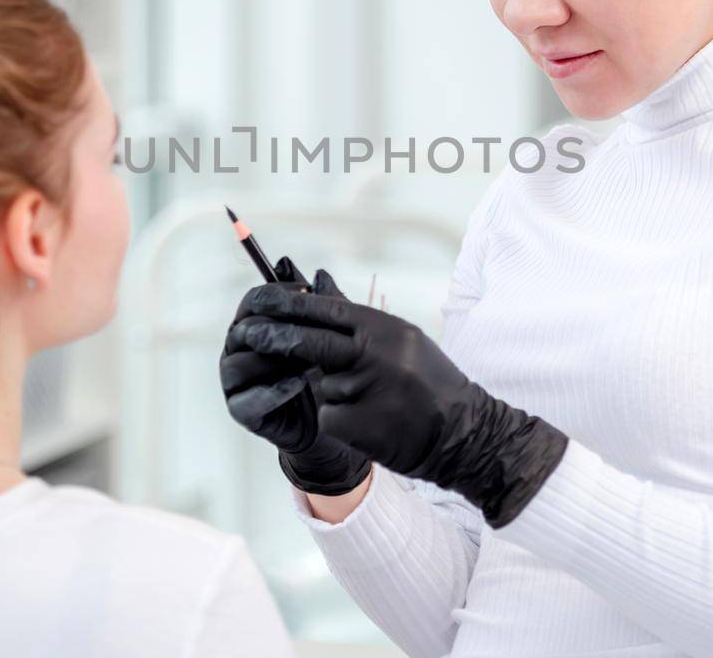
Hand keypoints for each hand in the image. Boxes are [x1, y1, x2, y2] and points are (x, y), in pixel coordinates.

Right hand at [219, 257, 371, 495]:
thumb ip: (325, 306)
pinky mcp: (242, 411)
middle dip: (273, 329)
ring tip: (304, 361)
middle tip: (305, 331)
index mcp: (254, 324)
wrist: (329, 419)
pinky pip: (246, 401)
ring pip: (237, 364)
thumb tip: (322, 275)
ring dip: (270, 361)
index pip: (252, 301)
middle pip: (241, 331)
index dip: (276, 295)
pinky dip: (271, 391)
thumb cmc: (324, 369)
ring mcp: (235, 382)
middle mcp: (237, 350)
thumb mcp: (331, 335)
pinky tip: (298, 384)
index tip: (306, 293)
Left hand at [231, 284, 567, 527]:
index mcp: (387, 329)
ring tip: (373, 402)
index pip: (327, 310)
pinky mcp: (357, 424)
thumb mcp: (401, 340)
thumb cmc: (429, 382)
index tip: (260, 298)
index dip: (290, 304)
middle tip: (249, 334)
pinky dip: (340, 421)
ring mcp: (366, 390)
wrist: (464, 434)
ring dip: (333, 393)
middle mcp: (376, 355)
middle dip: (277, 339)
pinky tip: (371, 424)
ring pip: (322, 385)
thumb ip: (356, 317)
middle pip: (310, 343)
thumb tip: (318, 278)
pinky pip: (329, 416)